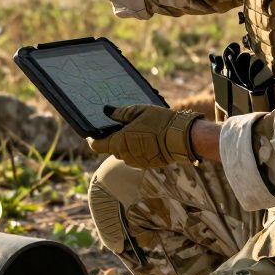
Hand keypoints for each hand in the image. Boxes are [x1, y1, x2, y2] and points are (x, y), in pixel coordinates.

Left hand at [89, 104, 203, 168]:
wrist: (181, 138)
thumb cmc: (159, 123)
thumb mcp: (139, 111)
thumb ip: (120, 112)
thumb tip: (107, 110)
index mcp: (119, 142)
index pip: (96, 145)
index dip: (92, 138)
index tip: (93, 132)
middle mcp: (125, 155)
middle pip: (111, 148)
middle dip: (113, 138)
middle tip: (121, 125)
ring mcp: (136, 162)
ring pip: (124, 153)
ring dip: (126, 144)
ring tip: (136, 130)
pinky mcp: (147, 164)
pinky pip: (135, 156)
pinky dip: (137, 148)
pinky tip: (146, 138)